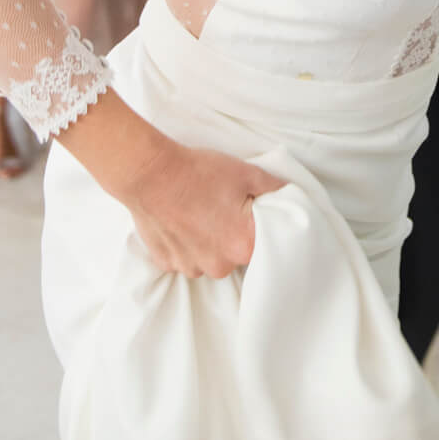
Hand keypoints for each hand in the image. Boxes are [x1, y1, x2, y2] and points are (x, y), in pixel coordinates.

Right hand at [123, 141, 285, 277]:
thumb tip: (288, 196)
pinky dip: (184, 243)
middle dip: (230, 235)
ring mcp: (189, 267)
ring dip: (206, 242)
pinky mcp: (166, 263)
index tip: (245, 211)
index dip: (254, 225)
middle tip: (219, 207)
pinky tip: (180, 220)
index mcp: (243, 247)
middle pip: (234, 255)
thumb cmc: (199, 172)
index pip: (262, 245)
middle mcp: (218, 266)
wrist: (150, 172)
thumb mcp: (247, 173)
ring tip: (196, 212)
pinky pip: (183, 257)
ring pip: (207, 259)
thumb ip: (274, 189)